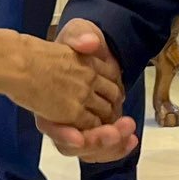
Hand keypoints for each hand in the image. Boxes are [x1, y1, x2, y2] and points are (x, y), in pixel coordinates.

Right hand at [14, 30, 123, 129]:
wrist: (17, 63)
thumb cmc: (30, 53)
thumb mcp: (59, 39)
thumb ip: (79, 38)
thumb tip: (93, 42)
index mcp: (87, 57)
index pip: (112, 73)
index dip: (111, 84)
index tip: (107, 92)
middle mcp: (90, 75)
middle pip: (114, 93)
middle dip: (112, 104)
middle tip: (107, 113)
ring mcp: (84, 94)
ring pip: (106, 111)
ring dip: (105, 119)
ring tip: (99, 125)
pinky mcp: (74, 112)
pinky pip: (92, 124)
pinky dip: (92, 129)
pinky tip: (84, 129)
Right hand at [35, 20, 139, 162]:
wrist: (90, 53)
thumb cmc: (77, 43)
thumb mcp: (75, 31)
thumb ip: (79, 35)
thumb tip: (91, 42)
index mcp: (47, 99)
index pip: (52, 127)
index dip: (64, 134)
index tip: (78, 138)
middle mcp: (61, 118)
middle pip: (78, 140)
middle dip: (99, 138)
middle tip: (121, 128)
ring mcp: (78, 126)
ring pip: (92, 148)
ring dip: (111, 145)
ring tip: (128, 133)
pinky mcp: (95, 128)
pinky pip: (103, 148)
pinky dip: (116, 147)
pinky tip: (131, 140)